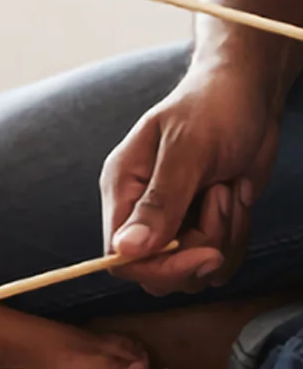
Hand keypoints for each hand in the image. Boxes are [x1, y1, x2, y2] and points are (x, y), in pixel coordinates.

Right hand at [101, 59, 279, 293]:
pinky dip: (237, 236)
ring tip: (226, 188)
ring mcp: (175, 221)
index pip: (121, 255)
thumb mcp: (186, 152)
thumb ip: (158, 203)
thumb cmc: (211, 110)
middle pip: (159, 272)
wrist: (248, 96)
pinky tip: (236, 197)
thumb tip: (125, 250)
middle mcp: (143, 210)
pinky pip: (220, 260)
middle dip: (200, 249)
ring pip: (196, 270)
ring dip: (224, 237)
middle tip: (221, 199)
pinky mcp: (204, 225)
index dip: (159, 267)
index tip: (202, 254)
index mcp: (123, 188)